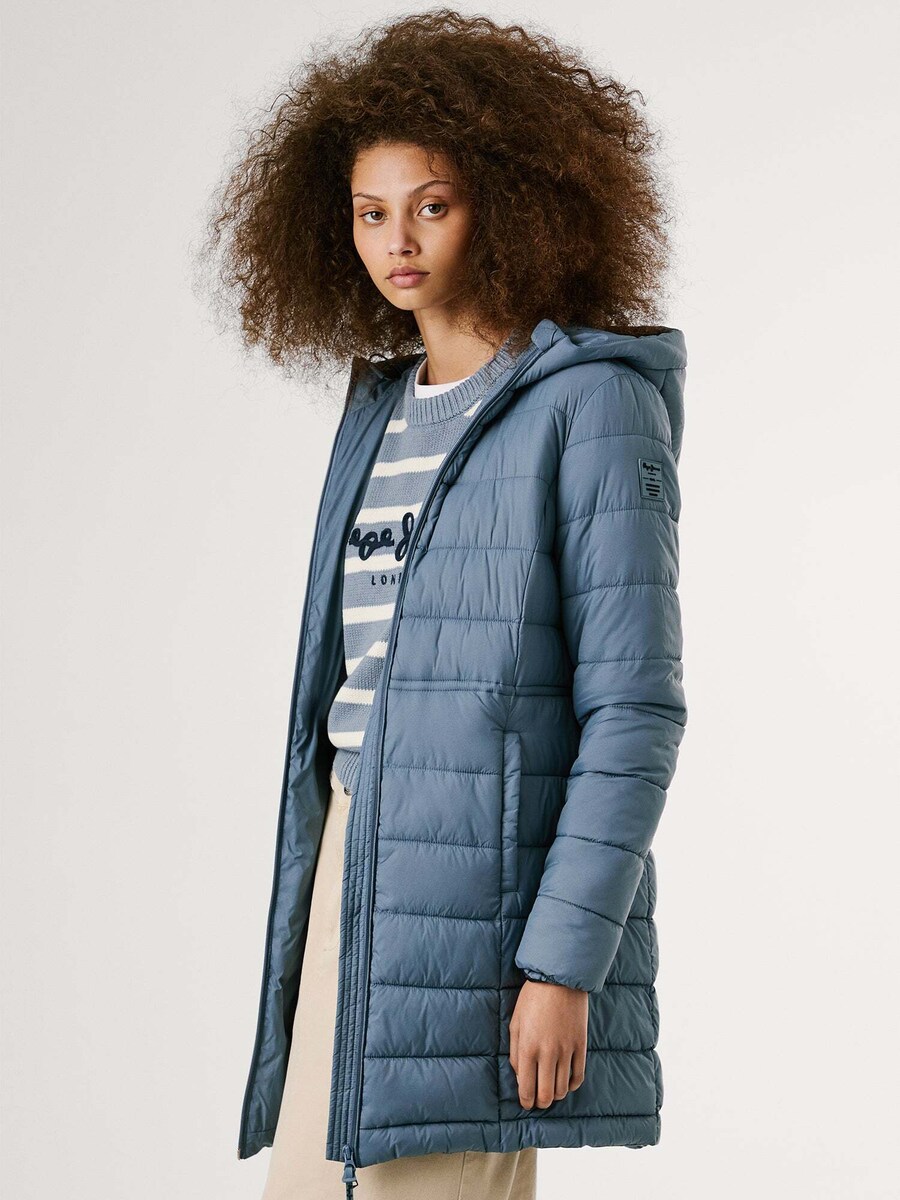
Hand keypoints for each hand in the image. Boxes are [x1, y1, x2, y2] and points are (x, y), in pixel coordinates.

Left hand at [509, 979, 587, 1109]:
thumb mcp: (515, 1023)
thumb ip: (516, 1053)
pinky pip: (579, 1076)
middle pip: (546, 1094)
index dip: (526, 1101)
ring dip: (556, 1094)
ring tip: (551, 1090)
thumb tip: (520, 1078)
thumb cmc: (532, 999)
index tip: (526, 1103)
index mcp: (528, 1048)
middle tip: (539, 1101)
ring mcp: (566, 1050)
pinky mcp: (581, 1046)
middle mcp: (547, 1053)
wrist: (560, 980)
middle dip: (541, 1102)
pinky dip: (573, 1085)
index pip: (527, 1088)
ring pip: (563, 1089)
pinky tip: (567, 1082)